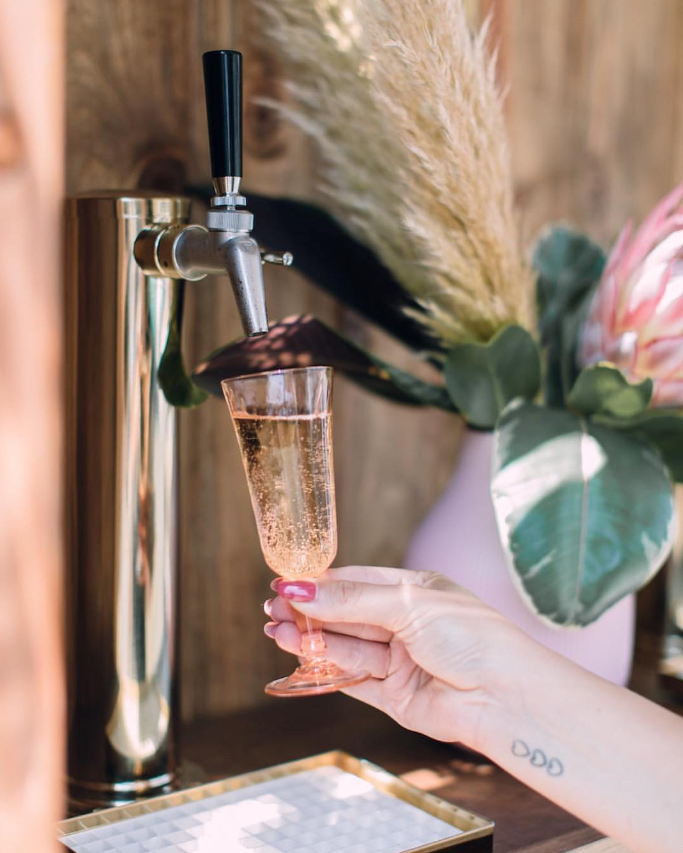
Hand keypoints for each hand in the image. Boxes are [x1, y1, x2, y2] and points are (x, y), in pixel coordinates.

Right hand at [264, 565, 525, 747]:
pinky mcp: (395, 696)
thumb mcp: (406, 603)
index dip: (321, 583)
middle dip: (310, 611)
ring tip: (277, 631)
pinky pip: (353, 680)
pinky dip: (326, 669)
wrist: (504, 696)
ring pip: (345, 646)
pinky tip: (300, 656)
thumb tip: (300, 589)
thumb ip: (350, 601)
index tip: (286, 582)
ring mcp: (399, 660)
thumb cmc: (469, 635)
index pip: (357, 581)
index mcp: (414, 590)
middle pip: (346, 614)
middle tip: (272, 607)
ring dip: (312, 639)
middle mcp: (405, 623)